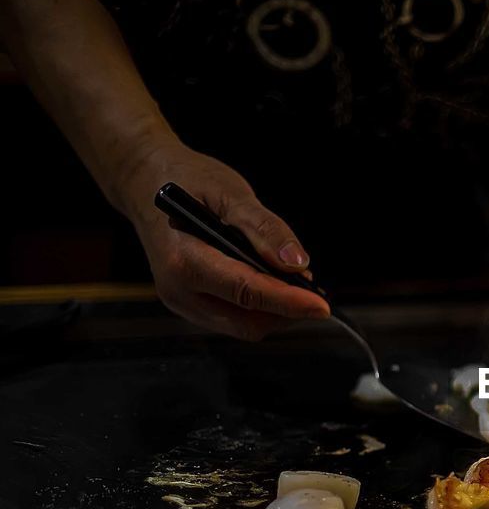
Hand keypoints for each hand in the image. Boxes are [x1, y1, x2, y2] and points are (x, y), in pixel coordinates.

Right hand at [116, 140, 329, 339]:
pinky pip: (232, 319)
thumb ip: (264, 229)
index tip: (321, 306)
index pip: (246, 293)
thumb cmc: (186, 182)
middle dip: (284, 310)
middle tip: (311, 289)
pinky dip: (258, 307)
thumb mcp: (231, 192)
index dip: (288, 302)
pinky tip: (266, 282)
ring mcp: (181, 302)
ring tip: (288, 280)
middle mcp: (178, 290)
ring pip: (242, 326)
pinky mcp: (188, 305)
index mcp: (185, 260)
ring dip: (273, 311)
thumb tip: (296, 263)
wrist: (146, 183)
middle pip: (246, 322)